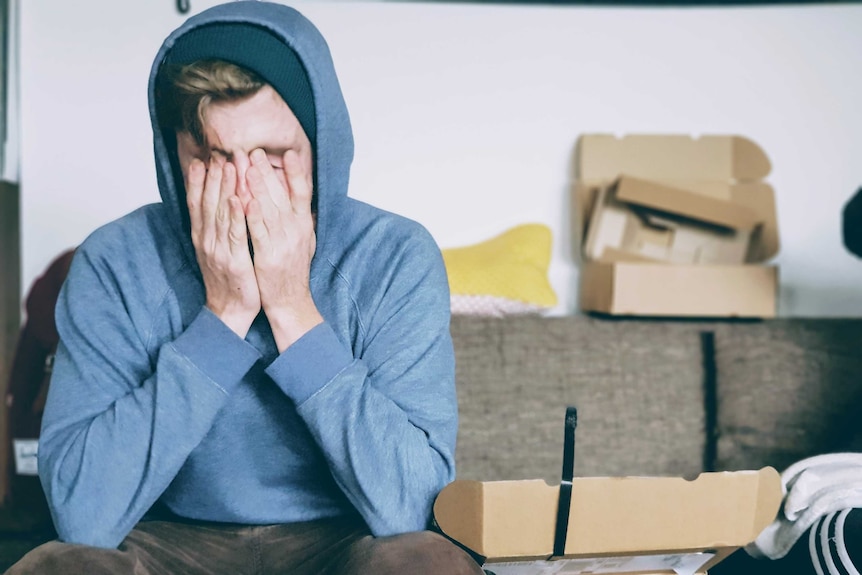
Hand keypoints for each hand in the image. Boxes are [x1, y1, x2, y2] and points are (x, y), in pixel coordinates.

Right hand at [186, 159, 260, 336]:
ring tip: (229, 165)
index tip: (202, 158)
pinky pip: (235, 234)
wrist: (229, 311)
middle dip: (213, 176)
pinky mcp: (234, 260)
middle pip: (207, 202)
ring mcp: (218, 250)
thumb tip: (217, 203)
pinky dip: (235, 215)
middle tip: (218, 153)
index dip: (198, 181)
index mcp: (202, 237)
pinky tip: (237, 198)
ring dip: (224, 188)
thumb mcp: (216, 250)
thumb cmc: (227, 279)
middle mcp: (206, 240)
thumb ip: (215, 227)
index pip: (197, 203)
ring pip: (220, 213)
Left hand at [246, 148, 322, 351]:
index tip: (288, 153)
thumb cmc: (292, 270)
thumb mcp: (304, 241)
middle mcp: (297, 231)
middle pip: (282, 195)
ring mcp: (283, 243)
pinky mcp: (268, 256)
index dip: (296, 172)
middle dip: (267, 172)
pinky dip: (252, 215)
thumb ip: (299, 219)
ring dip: (258, 187)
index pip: (303, 193)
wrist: (290, 302)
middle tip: (254, 151)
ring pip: (269, 209)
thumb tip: (299, 196)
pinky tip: (244, 200)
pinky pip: (259, 232)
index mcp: (304, 225)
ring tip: (246, 166)